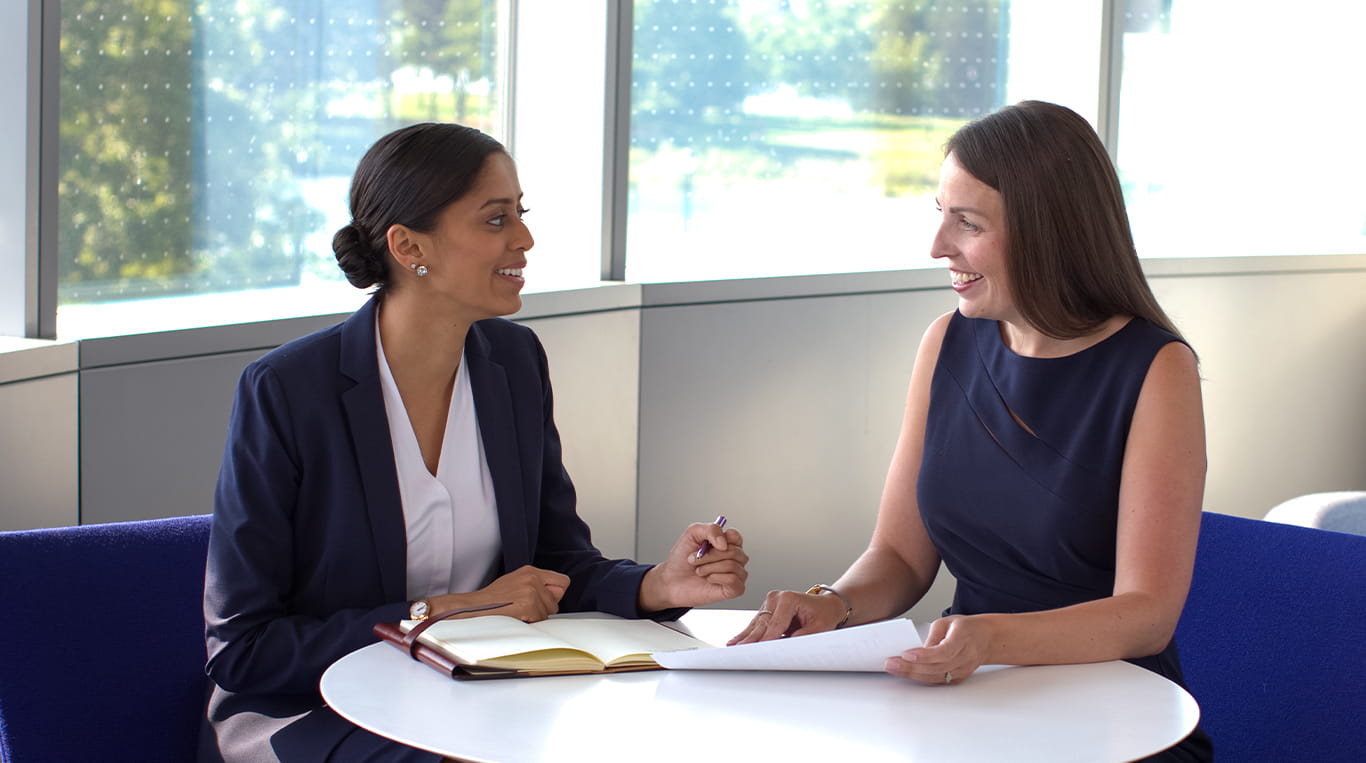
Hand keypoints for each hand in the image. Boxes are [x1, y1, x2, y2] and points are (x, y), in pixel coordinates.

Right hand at [427, 565, 568, 623]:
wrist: (473, 608)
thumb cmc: (492, 600)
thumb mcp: (515, 584)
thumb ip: (536, 586)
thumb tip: (556, 595)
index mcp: (530, 571)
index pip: (562, 582)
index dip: (554, 594)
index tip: (545, 600)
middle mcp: (533, 577)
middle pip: (557, 600)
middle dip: (545, 608)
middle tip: (525, 609)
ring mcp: (531, 590)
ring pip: (549, 612)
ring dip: (537, 617)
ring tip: (518, 613)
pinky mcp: (528, 603)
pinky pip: (541, 619)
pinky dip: (531, 623)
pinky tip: (517, 617)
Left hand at [638, 522, 747, 610]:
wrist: (671, 581)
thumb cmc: (682, 559)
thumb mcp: (693, 533)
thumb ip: (711, 529)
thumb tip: (724, 544)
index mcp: (727, 544)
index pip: (736, 537)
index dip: (722, 539)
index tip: (706, 543)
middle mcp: (735, 559)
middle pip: (734, 551)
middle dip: (710, 555)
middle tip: (694, 559)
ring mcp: (737, 574)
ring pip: (732, 565)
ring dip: (710, 567)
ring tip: (699, 570)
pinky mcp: (735, 589)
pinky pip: (733, 579)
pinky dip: (716, 578)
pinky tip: (708, 579)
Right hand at [727, 588, 847, 643]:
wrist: (826, 605)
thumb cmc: (824, 614)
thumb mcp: (818, 628)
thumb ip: (802, 637)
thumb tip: (785, 648)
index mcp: (788, 598)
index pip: (775, 624)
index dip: (767, 640)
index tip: (757, 651)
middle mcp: (776, 597)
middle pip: (762, 624)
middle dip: (751, 640)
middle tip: (740, 653)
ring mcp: (769, 602)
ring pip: (756, 624)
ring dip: (745, 637)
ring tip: (732, 647)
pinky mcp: (766, 608)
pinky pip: (756, 623)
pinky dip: (747, 634)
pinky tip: (736, 641)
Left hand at [883, 614, 990, 684]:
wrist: (987, 639)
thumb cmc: (967, 628)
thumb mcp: (948, 622)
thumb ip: (932, 636)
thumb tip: (917, 651)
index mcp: (962, 639)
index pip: (943, 652)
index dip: (924, 656)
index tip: (906, 655)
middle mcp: (964, 658)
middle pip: (935, 667)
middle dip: (910, 667)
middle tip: (890, 663)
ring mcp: (962, 670)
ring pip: (935, 677)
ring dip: (912, 674)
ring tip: (893, 668)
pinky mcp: (958, 678)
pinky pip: (937, 680)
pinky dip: (920, 678)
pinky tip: (906, 673)